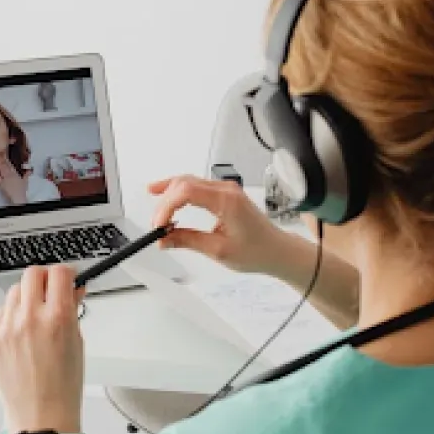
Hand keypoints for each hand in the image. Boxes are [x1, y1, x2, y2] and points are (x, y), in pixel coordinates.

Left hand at [0, 159, 27, 204]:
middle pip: (5, 165)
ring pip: (1, 169)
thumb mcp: (25, 181)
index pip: (10, 165)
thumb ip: (26, 175)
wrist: (18, 197)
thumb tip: (29, 171)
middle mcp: (10, 175)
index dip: (7, 160)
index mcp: (15, 173)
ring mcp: (5, 179)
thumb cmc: (22, 190)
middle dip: (1, 160)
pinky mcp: (1, 183)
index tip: (4, 156)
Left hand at [0, 265, 85, 433]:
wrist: (41, 417)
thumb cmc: (64, 387)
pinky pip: (1, 312)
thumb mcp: (78, 342)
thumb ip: (72, 311)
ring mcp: (7, 329)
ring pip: (15, 291)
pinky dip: (13, 314)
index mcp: (57, 317)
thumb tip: (71, 291)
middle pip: (33, 274)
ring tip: (37, 313)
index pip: (59, 273)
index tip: (70, 279)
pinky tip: (23, 329)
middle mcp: (29, 318)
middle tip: (53, 290)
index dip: (67, 273)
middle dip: (46, 278)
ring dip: (28, 295)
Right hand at [148, 175, 287, 273]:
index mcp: (227, 201)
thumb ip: (188, 241)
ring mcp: (226, 189)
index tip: (158, 225)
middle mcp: (226, 189)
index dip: (167, 206)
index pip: (186, 191)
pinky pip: (196, 186)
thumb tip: (164, 239)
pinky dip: (179, 193)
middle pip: (184, 183)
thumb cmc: (256, 251)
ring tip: (157, 215)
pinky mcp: (224, 194)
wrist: (277, 250)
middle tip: (156, 226)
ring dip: (170, 196)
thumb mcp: (218, 251)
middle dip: (165, 202)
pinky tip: (167, 197)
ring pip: (189, 182)